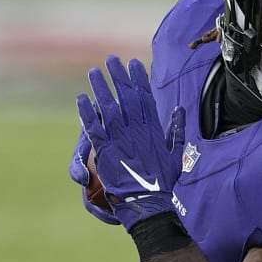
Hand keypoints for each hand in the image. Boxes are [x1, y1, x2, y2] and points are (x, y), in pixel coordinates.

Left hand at [75, 55, 185, 230]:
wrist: (149, 202)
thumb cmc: (164, 182)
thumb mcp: (176, 155)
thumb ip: (177, 131)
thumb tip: (180, 110)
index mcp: (153, 129)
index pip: (145, 96)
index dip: (138, 78)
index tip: (134, 63)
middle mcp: (136, 130)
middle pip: (125, 96)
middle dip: (118, 76)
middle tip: (111, 60)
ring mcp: (120, 140)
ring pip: (107, 107)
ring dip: (100, 88)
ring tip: (94, 72)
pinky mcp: (105, 152)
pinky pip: (93, 128)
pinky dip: (86, 112)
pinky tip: (81, 99)